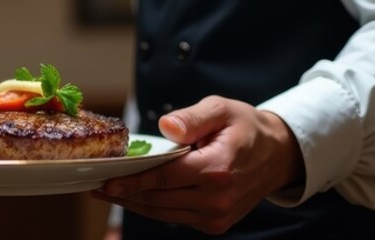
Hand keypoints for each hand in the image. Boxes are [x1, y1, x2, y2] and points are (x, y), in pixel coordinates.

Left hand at [91, 95, 301, 233]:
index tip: (106, 183)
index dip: (132, 182)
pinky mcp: (215, 224)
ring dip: (134, 203)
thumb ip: (192, 118)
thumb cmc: (246, 128)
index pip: (163, 178)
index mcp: (217, 170)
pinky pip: (174, 216)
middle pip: (157, 199)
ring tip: (109, 193)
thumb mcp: (221, 109)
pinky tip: (135, 196)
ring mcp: (217, 215)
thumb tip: (165, 127)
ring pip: (162, 212)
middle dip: (125, 194)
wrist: (278, 155)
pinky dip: (153, 207)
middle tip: (96, 186)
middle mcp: (217, 198)